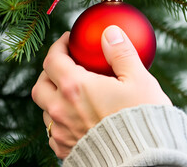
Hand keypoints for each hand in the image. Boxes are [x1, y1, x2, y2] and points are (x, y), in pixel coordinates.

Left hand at [32, 25, 170, 158]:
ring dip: (54, 97)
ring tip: (74, 94)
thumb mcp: (139, 79)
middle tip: (68, 65)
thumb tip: (109, 32)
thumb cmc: (143, 117)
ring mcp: (62, 133)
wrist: (145, 157)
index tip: (70, 41)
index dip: (59, 46)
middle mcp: (61, 110)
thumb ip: (121, 53)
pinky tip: (79, 118)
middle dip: (50, 71)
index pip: (53, 59)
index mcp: (76, 88)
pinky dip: (61, 120)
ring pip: (45, 110)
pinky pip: (54, 132)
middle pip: (41, 84)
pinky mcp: (67, 150)